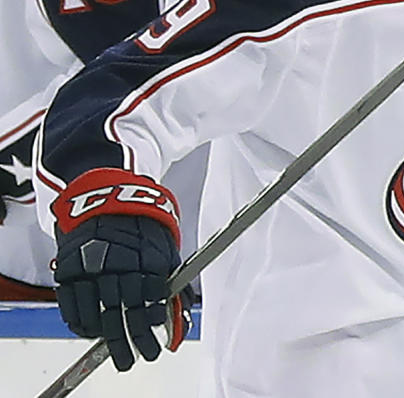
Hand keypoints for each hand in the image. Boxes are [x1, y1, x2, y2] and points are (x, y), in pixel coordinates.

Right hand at [51, 169, 189, 370]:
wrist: (105, 199)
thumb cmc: (141, 226)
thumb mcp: (164, 247)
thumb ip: (170, 279)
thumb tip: (182, 310)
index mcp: (144, 258)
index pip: (149, 298)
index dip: (152, 324)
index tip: (157, 343)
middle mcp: (117, 265)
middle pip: (124, 312)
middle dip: (134, 340)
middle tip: (142, 357)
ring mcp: (90, 268)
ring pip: (97, 313)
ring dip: (108, 338)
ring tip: (120, 354)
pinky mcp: (69, 270)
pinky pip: (73, 306)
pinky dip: (83, 324)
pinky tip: (94, 333)